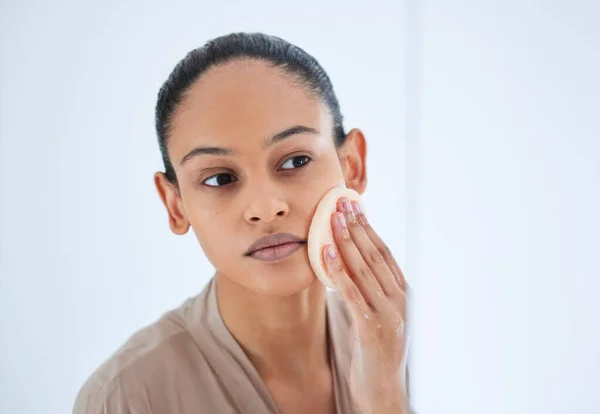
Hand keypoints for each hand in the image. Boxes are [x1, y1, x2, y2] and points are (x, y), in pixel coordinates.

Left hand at [323, 197, 410, 413]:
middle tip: (342, 203)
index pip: (384, 254)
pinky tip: (327, 251)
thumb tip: (345, 265)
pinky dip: (339, 270)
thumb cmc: (374, 355)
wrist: (382, 392)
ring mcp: (388, 313)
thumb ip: (366, 293)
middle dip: (357, 227)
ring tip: (333, 218)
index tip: (355, 208)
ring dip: (347, 240)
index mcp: (401, 294)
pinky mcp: (372, 327)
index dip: (369, 229)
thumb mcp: (373, 317)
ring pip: (365, 269)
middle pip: (375, 255)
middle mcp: (399, 300)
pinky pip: (352, 292)